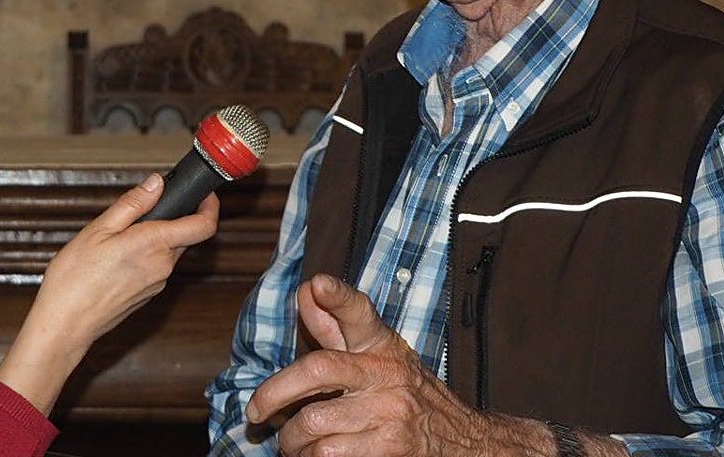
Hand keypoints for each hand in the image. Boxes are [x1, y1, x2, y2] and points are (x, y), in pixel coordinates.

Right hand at [0, 174, 218, 413]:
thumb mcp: (99, 229)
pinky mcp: (148, 295)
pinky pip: (156, 267)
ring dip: (154, 238)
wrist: (65, 324)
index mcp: (153, 244)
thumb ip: (133, 204)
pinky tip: (116, 259)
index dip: (210, 205)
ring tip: (118, 237)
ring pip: (168, 251)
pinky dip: (145, 256)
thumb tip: (156, 184)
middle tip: (142, 210)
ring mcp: (157, 283)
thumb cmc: (75, 279)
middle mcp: (162, 266)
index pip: (203, 225)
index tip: (203, 194)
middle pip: (184, 235)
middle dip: (171, 218)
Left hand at [246, 274, 488, 456]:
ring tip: (290, 444)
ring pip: (314, 423)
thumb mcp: (381, 354)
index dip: (338, 296)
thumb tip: (306, 290)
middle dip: (274, 392)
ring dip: (292, 441)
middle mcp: (387, 374)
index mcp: (382, 346)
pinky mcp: (390, 451)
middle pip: (317, 369)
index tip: (318, 283)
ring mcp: (390, 414)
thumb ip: (337, 325)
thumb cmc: (409, 392)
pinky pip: (330, 456)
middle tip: (257, 412)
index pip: (360, 313)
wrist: (466, 442)